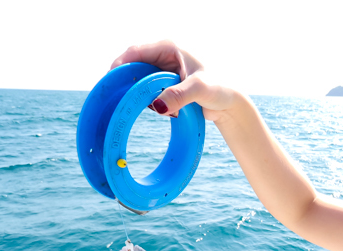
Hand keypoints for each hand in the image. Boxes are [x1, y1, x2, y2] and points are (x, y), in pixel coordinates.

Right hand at [110, 41, 237, 121]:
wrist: (231, 105)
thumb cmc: (220, 89)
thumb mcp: (199, 89)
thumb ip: (178, 95)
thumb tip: (157, 106)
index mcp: (170, 47)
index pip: (135, 52)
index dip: (120, 66)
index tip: (111, 82)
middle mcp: (165, 55)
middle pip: (135, 67)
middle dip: (134, 86)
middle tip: (129, 102)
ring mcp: (165, 71)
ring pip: (141, 82)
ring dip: (147, 98)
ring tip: (167, 110)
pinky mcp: (168, 85)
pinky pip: (151, 93)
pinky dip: (156, 103)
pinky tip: (172, 112)